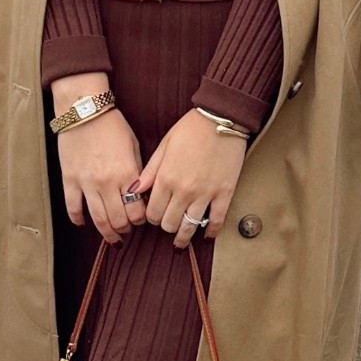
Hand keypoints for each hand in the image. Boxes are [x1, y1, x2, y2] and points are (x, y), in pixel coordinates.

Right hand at [57, 109, 143, 244]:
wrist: (84, 111)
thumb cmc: (112, 125)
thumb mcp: (134, 147)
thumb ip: (138, 172)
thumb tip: (140, 194)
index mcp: (127, 174)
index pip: (137, 210)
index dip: (140, 219)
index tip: (140, 219)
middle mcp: (107, 183)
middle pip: (118, 220)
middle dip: (125, 229)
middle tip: (126, 230)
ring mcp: (86, 183)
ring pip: (97, 219)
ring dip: (106, 233)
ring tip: (112, 237)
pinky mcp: (69, 180)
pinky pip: (72, 207)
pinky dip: (78, 219)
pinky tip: (83, 223)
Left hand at [136, 109, 247, 246]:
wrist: (221, 118)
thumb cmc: (192, 128)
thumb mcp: (164, 146)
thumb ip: (149, 172)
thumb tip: (135, 191)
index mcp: (166, 178)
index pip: (152, 212)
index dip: (151, 217)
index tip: (155, 214)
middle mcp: (184, 190)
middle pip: (169, 224)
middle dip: (166, 225)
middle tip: (168, 223)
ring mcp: (205, 193)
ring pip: (189, 227)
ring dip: (183, 236)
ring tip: (181, 242)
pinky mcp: (224, 193)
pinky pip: (216, 220)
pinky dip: (210, 232)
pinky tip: (206, 236)